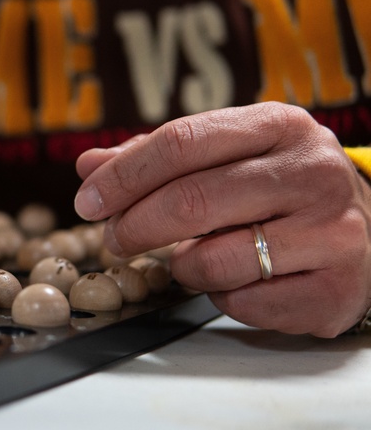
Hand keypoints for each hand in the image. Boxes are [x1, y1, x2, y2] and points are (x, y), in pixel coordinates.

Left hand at [74, 102, 370, 336]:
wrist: (370, 228)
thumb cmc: (279, 188)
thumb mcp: (228, 154)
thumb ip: (158, 159)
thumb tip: (88, 166)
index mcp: (279, 125)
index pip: (182, 143)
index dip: (124, 176)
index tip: (87, 201)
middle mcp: (312, 172)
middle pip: (192, 200)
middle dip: (135, 225)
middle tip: (113, 239)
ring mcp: (331, 232)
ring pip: (214, 261)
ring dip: (182, 266)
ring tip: (189, 258)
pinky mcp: (337, 288)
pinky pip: (244, 303)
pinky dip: (223, 297)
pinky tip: (235, 281)